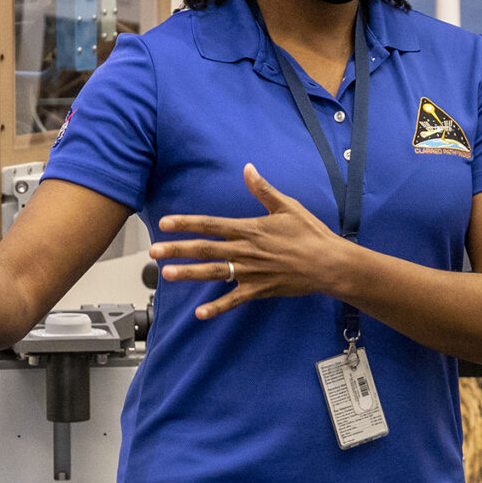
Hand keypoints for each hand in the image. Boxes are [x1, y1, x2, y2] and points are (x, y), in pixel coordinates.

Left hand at [147, 164, 355, 320]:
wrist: (329, 263)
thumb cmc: (310, 233)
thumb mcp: (287, 206)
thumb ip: (263, 190)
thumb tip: (248, 168)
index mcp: (250, 228)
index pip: (211, 224)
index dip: (186, 223)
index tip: (165, 223)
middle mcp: (247, 250)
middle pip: (205, 249)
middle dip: (177, 249)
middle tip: (152, 251)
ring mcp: (251, 272)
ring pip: (214, 272)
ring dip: (189, 274)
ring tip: (166, 274)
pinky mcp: (260, 289)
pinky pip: (234, 300)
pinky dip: (217, 307)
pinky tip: (199, 313)